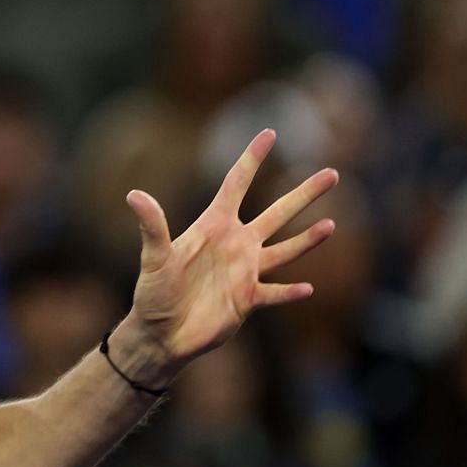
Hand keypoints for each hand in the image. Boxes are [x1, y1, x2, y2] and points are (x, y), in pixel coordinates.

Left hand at [117, 129, 337, 379]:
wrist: (160, 334)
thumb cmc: (153, 293)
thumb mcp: (154, 257)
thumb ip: (152, 226)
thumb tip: (134, 195)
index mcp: (213, 226)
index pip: (236, 184)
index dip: (251, 159)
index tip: (269, 132)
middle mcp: (235, 244)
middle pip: (277, 213)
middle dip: (303, 194)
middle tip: (332, 173)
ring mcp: (245, 272)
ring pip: (286, 250)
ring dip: (308, 240)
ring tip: (332, 225)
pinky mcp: (249, 300)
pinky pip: (276, 292)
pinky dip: (291, 292)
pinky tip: (309, 287)